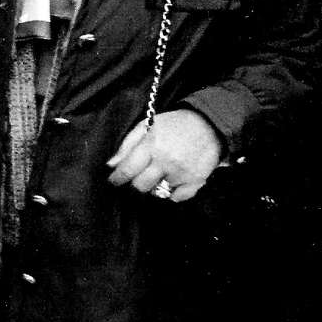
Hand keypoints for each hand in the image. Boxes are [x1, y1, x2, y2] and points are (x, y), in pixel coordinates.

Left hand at [106, 109, 222, 202]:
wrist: (209, 124)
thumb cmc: (174, 124)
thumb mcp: (147, 125)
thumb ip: (127, 145)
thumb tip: (111, 165)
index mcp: (152, 145)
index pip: (128, 170)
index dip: (117, 178)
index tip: (114, 181)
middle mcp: (166, 161)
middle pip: (141, 185)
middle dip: (136, 183)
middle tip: (138, 176)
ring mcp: (182, 172)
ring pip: (158, 192)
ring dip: (155, 186)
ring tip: (158, 174)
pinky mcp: (196, 180)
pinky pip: (177, 197)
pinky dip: (172, 193)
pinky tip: (171, 182)